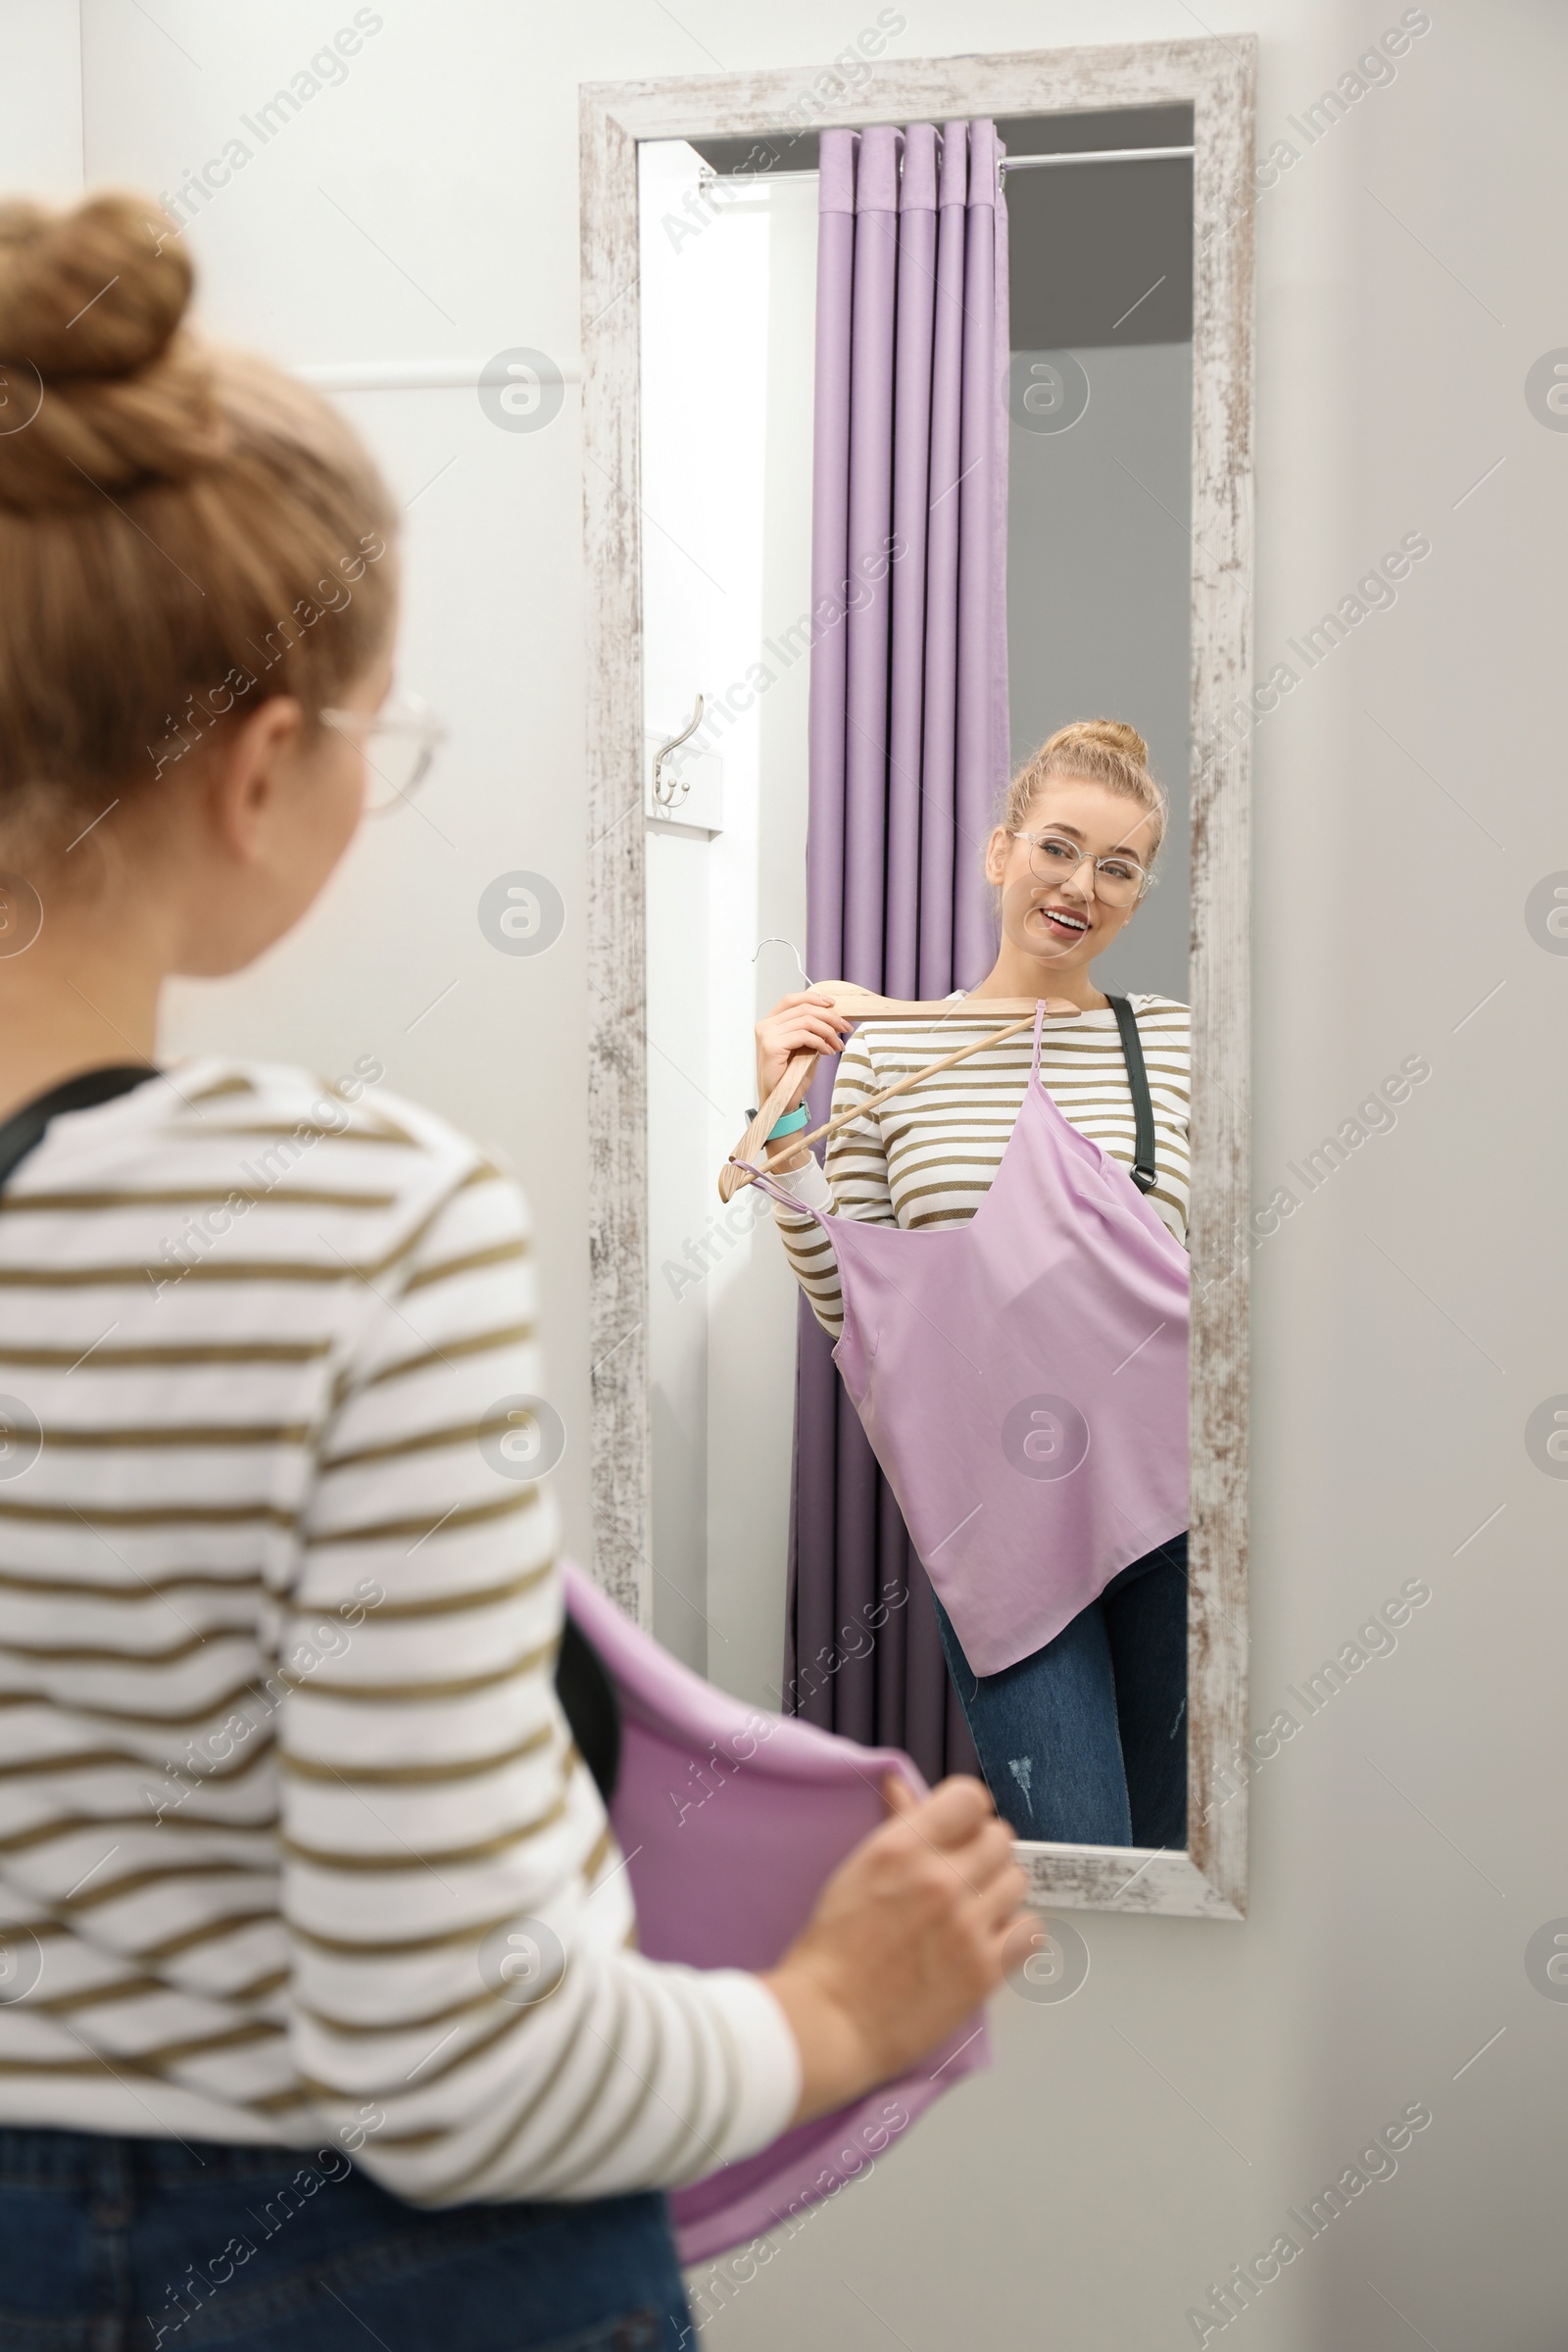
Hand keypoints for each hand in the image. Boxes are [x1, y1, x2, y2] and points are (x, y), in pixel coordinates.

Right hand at [754, 991, 853, 1112]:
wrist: (780, 1101)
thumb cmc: (790, 1077)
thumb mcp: (804, 1048)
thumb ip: (811, 1031)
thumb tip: (832, 1018)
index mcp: (770, 1023)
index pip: (791, 1000)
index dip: (813, 998)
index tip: (833, 1004)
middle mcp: (766, 1026)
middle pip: (803, 1009)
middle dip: (829, 1017)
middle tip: (845, 1027)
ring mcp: (767, 1035)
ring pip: (807, 1021)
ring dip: (828, 1032)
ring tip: (837, 1045)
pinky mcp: (772, 1046)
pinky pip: (804, 1036)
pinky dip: (821, 1042)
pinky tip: (827, 1051)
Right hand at [761, 1774, 1033, 2124]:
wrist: (829, 2020)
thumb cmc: (834, 1949)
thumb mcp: (858, 1869)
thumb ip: (897, 1824)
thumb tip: (904, 1786)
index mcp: (903, 1846)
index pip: (971, 1798)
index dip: (968, 1815)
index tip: (961, 1832)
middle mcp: (940, 1879)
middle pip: (1001, 1838)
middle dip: (983, 1855)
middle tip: (962, 1878)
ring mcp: (966, 1925)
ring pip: (1018, 1881)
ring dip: (998, 1894)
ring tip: (970, 1914)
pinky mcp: (984, 1970)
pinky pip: (1030, 1930)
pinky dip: (1014, 1935)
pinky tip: (986, 1942)